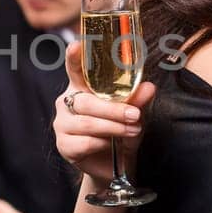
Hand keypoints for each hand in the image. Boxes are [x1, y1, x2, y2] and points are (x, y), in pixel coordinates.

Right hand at [53, 40, 156, 186]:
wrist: (114, 167)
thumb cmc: (121, 133)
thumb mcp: (134, 115)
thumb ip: (138, 101)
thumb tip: (149, 87)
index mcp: (82, 87)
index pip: (75, 69)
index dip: (74, 57)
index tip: (76, 45)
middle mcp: (68, 102)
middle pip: (87, 101)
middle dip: (114, 109)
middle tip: (135, 115)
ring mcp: (62, 124)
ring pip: (87, 123)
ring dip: (113, 128)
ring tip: (132, 131)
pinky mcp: (63, 145)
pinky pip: (84, 142)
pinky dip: (102, 144)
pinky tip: (111, 145)